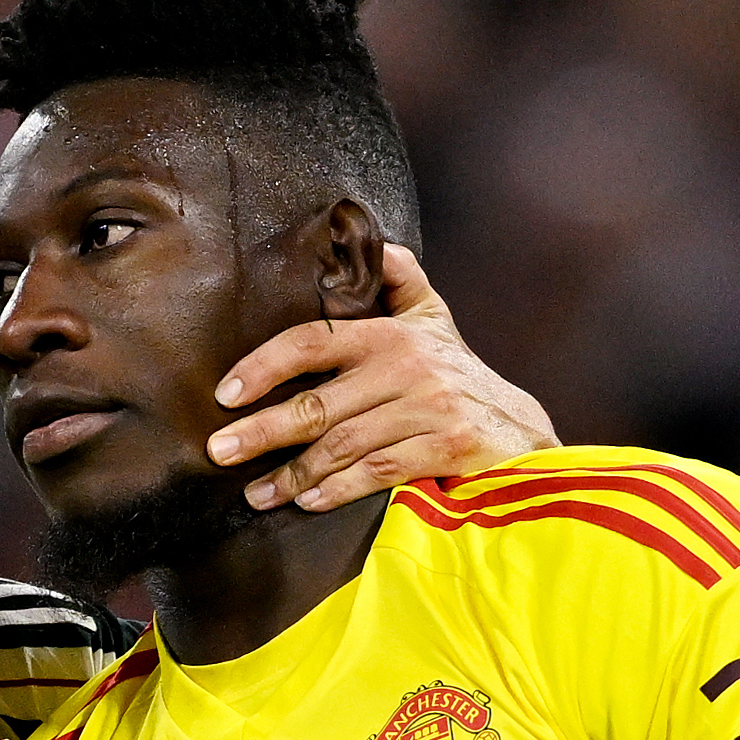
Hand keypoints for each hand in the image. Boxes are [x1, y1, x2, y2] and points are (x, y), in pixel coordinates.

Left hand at [207, 242, 558, 511]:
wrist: (521, 430)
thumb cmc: (459, 374)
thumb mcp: (433, 317)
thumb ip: (399, 279)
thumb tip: (369, 238)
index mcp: (389, 334)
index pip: (312, 343)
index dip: (264, 365)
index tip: (226, 394)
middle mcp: (405, 367)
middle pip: (317, 404)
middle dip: (261, 431)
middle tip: (219, 451)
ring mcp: (426, 408)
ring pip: (342, 445)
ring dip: (291, 473)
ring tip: (255, 493)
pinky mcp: (445, 448)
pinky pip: (378, 472)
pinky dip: (339, 489)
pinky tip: (307, 501)